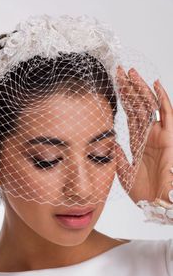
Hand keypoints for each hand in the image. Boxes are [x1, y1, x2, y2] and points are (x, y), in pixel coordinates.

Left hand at [114, 66, 172, 204]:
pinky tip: (154, 84)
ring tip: (130, 73)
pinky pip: (167, 114)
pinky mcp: (170, 138)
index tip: (113, 84)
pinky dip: (162, 98)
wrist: (158, 205)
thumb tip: (110, 142)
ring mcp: (160, 135)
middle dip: (129, 88)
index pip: (129, 114)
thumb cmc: (144, 192)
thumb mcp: (124, 171)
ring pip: (150, 105)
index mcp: (138, 142)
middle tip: (119, 71)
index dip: (122, 99)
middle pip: (138, 105)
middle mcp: (149, 135)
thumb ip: (118, 155)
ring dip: (140, 88)